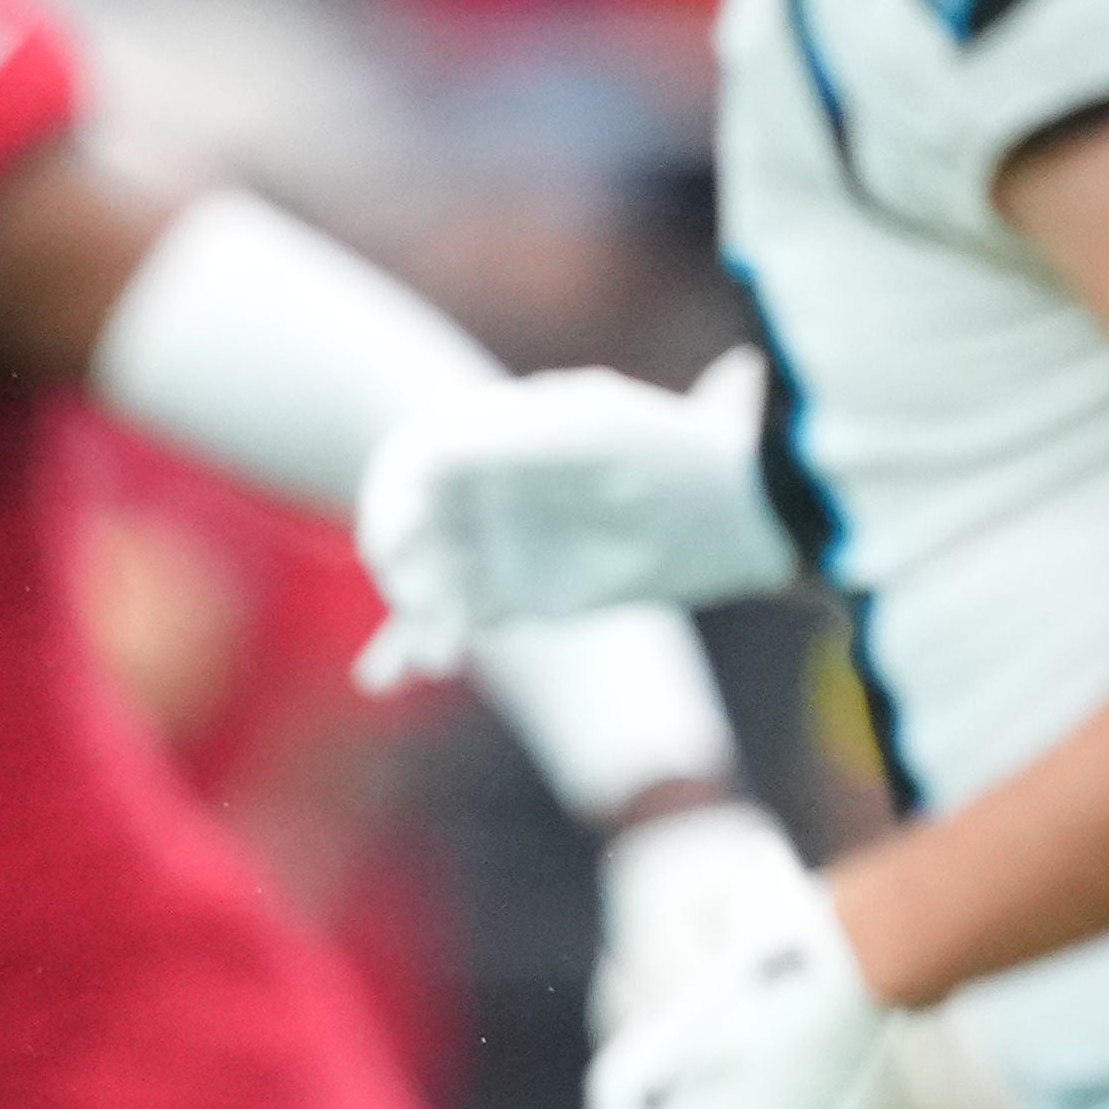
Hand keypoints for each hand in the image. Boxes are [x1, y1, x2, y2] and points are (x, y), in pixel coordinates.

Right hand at [354, 352, 796, 691]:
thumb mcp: (590, 430)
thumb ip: (512, 442)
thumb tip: (429, 463)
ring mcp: (488, 542)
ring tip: (435, 657)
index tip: (398, 543)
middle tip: (419, 604)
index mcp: (488, 434)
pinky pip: (445, 619)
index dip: (394, 502)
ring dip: (414, 616)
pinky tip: (384, 677)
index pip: (413, 465)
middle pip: (410, 528)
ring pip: (425, 579)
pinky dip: (411, 645)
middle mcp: (476, 488)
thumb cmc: (662, 451)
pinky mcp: (505, 593)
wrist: (724, 510)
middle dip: (405, 568)